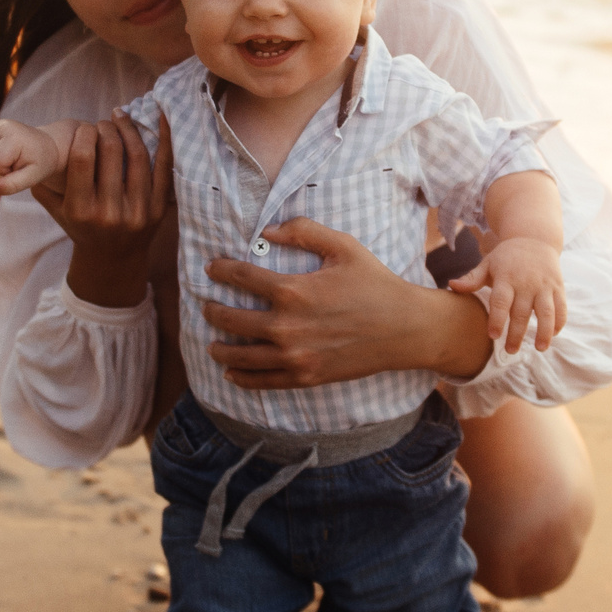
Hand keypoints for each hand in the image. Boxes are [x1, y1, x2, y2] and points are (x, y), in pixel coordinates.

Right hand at [0, 119, 62, 196]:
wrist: (48, 146)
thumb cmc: (41, 163)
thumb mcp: (32, 178)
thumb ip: (12, 185)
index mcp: (15, 138)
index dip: (3, 170)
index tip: (19, 168)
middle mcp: (4, 126)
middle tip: (16, 163)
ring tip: (11, 158)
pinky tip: (3, 152)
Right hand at [35, 113, 173, 308]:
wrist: (113, 261)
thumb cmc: (81, 228)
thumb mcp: (56, 211)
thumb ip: (39, 184)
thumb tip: (17, 157)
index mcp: (80, 210)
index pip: (81, 159)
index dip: (84, 134)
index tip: (86, 127)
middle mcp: (108, 212)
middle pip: (110, 152)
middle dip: (106, 128)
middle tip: (103, 122)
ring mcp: (136, 212)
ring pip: (137, 156)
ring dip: (129, 129)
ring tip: (121, 119)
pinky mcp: (158, 210)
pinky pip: (164, 168)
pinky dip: (165, 140)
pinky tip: (162, 118)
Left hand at [201, 217, 492, 388]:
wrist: (405, 329)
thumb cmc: (375, 284)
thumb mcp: (343, 246)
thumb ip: (303, 231)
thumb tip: (267, 231)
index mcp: (292, 290)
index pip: (241, 277)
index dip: (221, 270)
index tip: (212, 268)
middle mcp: (286, 326)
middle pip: (232, 319)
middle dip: (213, 311)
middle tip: (206, 307)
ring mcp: (294, 355)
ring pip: (241, 355)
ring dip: (221, 348)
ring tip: (212, 344)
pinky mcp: (306, 376)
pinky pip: (263, 381)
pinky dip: (242, 378)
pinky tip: (231, 374)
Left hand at [450, 237, 565, 352]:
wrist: (534, 237)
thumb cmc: (506, 257)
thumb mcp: (488, 264)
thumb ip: (471, 279)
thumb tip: (451, 286)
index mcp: (506, 277)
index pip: (500, 301)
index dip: (497, 319)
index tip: (493, 336)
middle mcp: (526, 282)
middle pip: (521, 312)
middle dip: (516, 333)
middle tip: (510, 351)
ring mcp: (544, 285)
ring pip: (546, 312)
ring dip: (544, 332)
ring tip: (540, 348)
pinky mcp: (557, 287)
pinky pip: (561, 307)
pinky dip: (559, 322)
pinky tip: (553, 335)